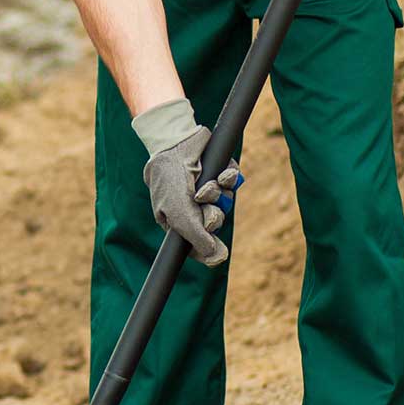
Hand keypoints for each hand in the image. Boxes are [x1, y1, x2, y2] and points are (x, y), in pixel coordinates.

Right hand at [132, 99, 239, 265]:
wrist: (173, 144)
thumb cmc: (169, 180)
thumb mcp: (179, 214)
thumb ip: (198, 239)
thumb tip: (219, 260)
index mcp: (179, 220)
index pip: (198, 243)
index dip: (208, 247)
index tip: (218, 252)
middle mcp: (195, 206)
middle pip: (216, 222)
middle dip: (214, 216)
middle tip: (206, 209)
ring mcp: (209, 189)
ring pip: (226, 202)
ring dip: (219, 195)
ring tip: (206, 185)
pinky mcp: (220, 172)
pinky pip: (234, 183)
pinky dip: (230, 179)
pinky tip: (222, 174)